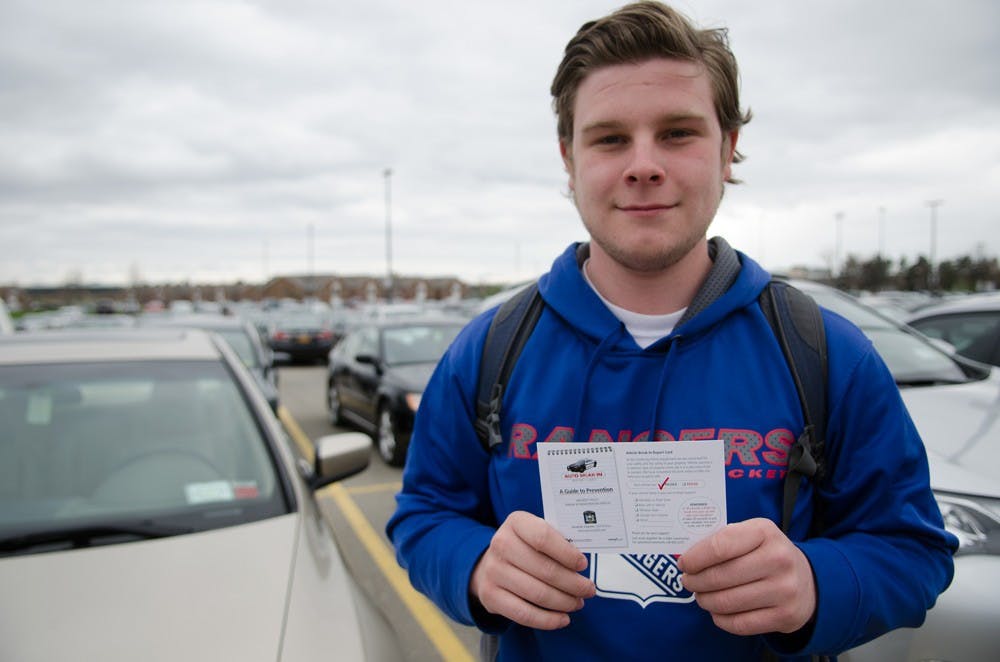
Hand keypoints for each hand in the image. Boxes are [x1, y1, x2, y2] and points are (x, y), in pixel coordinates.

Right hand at [470, 511, 595, 629]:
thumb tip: (581, 564)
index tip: (583, 564)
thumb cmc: (524, 547)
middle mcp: (501, 544)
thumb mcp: (537, 533)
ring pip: (538, 593)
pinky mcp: (491, 595)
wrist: (490, 563)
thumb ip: (558, 542)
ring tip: (578, 602)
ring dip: (564, 602)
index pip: (543, 537)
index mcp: (516, 522)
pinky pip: (524, 614)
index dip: (567, 553)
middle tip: (588, 590)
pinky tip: (563, 619)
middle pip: (545, 569)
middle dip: (573, 583)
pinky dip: (548, 620)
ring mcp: (494, 571)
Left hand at [678, 518, 816, 635]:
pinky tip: (717, 612)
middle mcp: (778, 559)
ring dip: (705, 601)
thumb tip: (686, 559)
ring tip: (701, 596)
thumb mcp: (751, 535)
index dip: (695, 558)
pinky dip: (721, 619)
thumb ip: (722, 541)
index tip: (684, 564)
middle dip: (695, 582)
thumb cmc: (767, 553)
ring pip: (727, 602)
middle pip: (720, 576)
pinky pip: (740, 624)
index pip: (720, 546)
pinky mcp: (785, 616)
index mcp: (765, 532)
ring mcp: (784, 589)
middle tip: (688, 582)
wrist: (807, 580)